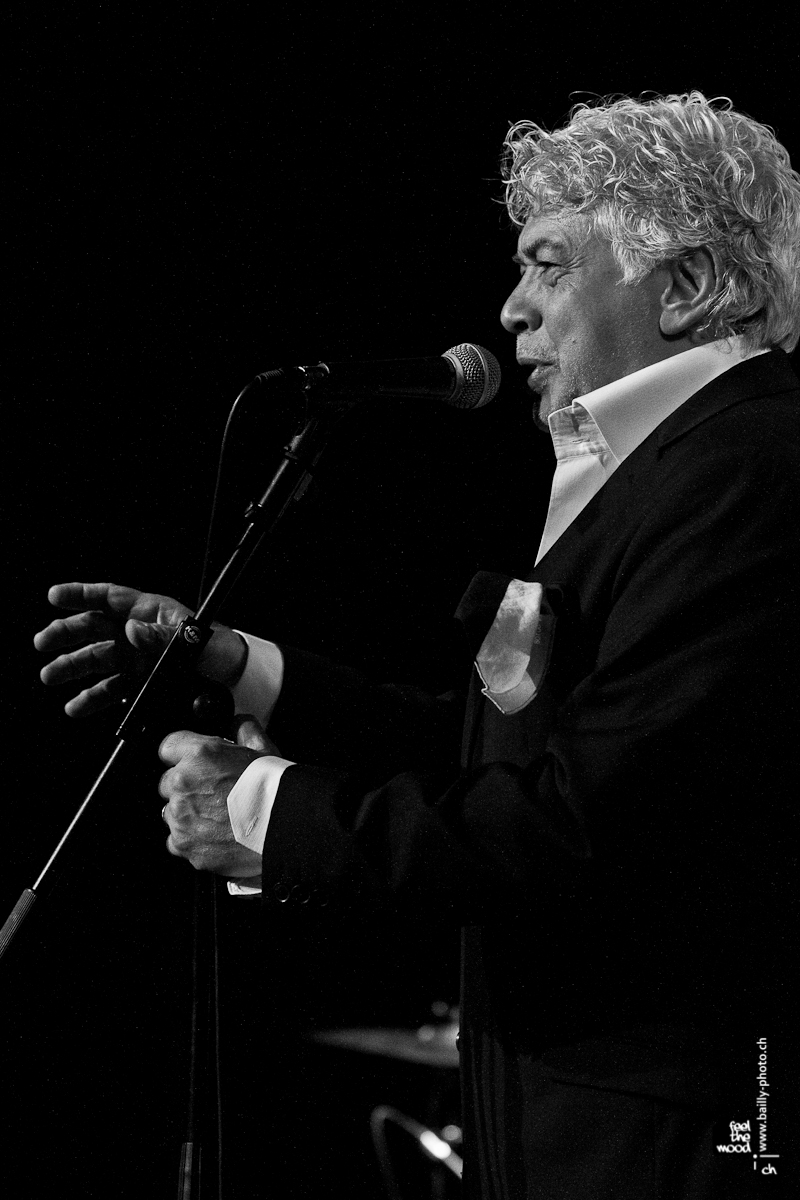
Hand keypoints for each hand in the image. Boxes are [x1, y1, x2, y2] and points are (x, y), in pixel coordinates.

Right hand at [34, 583, 246, 717]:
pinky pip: (110, 690)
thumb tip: (130, 629)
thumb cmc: (219, 648)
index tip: (54, 596)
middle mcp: (137, 634)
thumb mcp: (191, 639)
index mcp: (149, 612)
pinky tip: (75, 706)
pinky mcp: (139, 684)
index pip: (109, 597)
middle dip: (66, 634)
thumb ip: (159, 636)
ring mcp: (136, 659)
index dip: (81, 594)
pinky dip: (91, 698)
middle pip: (93, 628)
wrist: (235, 679)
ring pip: (96, 660)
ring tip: (51, 676)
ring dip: (72, 668)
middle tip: (43, 642)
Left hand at [159, 717, 277, 876]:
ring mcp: (181, 815)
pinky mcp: (183, 843)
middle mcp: (184, 783)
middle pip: (168, 782)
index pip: (169, 747)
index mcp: (200, 755)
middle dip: (186, 787)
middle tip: (212, 794)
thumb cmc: (274, 791)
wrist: (283, 829)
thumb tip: (239, 724)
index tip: (191, 763)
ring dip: (188, 814)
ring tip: (217, 819)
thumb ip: (245, 730)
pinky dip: (192, 840)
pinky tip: (215, 836)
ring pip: (171, 812)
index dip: (182, 755)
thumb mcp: (264, 750)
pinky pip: (177, 840)